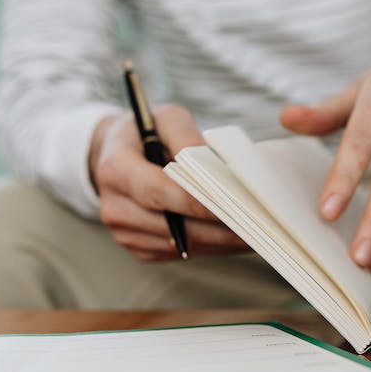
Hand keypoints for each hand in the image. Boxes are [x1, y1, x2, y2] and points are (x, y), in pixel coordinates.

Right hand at [88, 106, 247, 260]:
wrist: (114, 156)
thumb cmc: (146, 133)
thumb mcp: (164, 118)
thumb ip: (184, 135)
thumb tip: (206, 162)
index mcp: (114, 170)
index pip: (156, 192)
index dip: (193, 202)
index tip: (230, 207)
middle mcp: (114, 207)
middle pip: (172, 225)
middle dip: (216, 227)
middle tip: (256, 225)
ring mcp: (124, 233)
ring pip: (180, 244)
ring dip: (219, 242)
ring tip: (255, 233)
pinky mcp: (138, 249)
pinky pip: (179, 253)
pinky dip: (209, 247)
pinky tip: (234, 238)